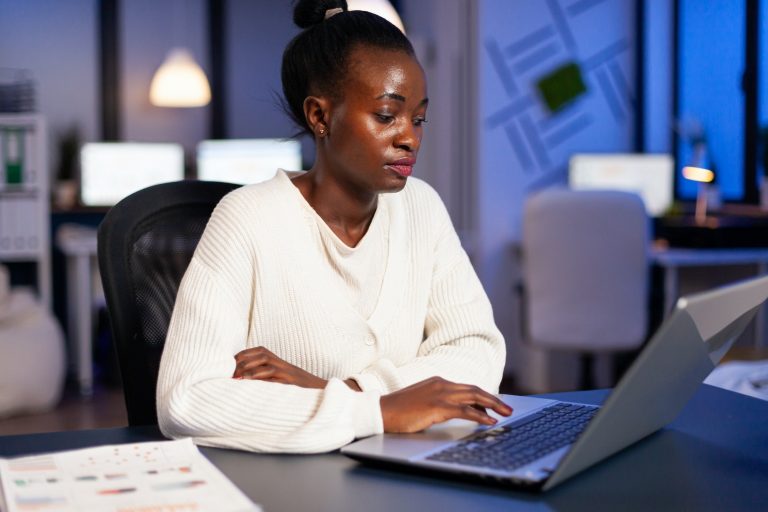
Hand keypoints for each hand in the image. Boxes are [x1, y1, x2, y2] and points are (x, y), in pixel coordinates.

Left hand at [233, 347, 326, 388]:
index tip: (228, 365)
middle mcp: (282, 363)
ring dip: (250, 369)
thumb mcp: (279, 380)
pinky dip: (263, 380)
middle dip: (242, 362)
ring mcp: (288, 372)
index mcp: (278, 361)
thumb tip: (241, 380)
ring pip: (267, 363)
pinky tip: (252, 385)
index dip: (242, 356)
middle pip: (260, 354)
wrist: (321, 391)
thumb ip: (264, 377)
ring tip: (237, 378)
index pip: (258, 351)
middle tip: (229, 374)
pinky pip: (276, 378)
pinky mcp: (292, 382)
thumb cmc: (296, 388)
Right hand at [380, 377, 512, 432]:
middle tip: (508, 408)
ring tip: (505, 413)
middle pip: (475, 390)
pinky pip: (465, 410)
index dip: (483, 397)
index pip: (467, 388)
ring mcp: (440, 394)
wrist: (381, 411)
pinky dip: (480, 415)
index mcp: (438, 382)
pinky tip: (489, 421)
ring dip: (493, 405)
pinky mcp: (437, 406)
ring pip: (474, 397)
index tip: (494, 406)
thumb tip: (457, 412)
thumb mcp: (422, 402)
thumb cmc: (399, 410)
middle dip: (494, 399)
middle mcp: (441, 384)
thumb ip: (439, 404)